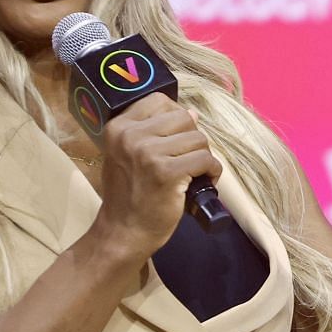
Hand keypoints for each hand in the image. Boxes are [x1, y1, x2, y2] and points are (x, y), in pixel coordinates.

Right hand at [88, 94, 221, 260]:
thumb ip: (154, 132)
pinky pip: (206, 160)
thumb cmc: (130, 194)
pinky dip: (212, 172)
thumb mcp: (129, 155)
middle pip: (184, 118)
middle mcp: (130, 136)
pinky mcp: (167, 173)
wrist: (124, 231)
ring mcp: (148, 153)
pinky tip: (203, 182)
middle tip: (186, 162)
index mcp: (119, 127)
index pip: (160, 101)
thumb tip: (191, 113)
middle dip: (192, 140)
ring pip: (199, 139)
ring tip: (192, 174)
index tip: (176, 140)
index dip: (176, 119)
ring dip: (203, 157)